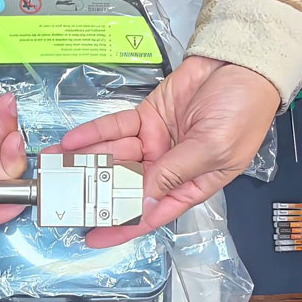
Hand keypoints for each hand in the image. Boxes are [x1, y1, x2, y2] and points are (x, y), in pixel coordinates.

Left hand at [54, 56, 278, 247]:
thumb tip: (143, 204)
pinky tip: (72, 142)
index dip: (122, 226)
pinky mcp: (145, 117)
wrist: (241, 64)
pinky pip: (114, 128)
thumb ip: (173, 174)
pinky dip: (93, 134)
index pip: (151, 213)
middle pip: (125, 186)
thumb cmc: (243, 110)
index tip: (93, 236)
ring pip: (114, 157)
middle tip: (64, 196)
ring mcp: (155, 142)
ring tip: (58, 166)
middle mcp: (169, 167)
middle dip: (95, 191)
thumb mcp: (211, 149)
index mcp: (191, 185)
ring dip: (87, 162)